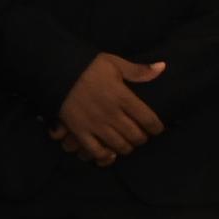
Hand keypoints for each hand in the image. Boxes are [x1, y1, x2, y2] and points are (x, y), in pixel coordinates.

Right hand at [52, 52, 166, 164]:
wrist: (56, 72)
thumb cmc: (87, 67)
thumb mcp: (114, 63)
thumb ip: (138, 70)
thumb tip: (162, 68)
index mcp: (123, 97)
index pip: (148, 119)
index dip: (157, 127)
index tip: (157, 128)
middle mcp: (112, 114)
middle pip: (135, 135)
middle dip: (142, 138)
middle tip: (140, 136)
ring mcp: (95, 124)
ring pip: (119, 145)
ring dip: (126, 147)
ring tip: (126, 143)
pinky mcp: (79, 131)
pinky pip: (95, 150)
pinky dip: (105, 155)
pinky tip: (109, 152)